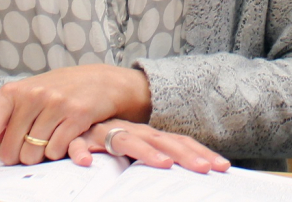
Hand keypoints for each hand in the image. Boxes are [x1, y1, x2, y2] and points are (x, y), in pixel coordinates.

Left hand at [0, 65, 150, 179]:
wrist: (97, 81)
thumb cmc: (51, 94)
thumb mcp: (18, 104)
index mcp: (10, 93)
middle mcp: (30, 96)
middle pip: (10, 151)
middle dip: (19, 156)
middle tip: (31, 141)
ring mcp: (53, 104)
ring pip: (33, 154)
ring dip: (39, 156)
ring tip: (48, 138)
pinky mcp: (75, 114)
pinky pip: (56, 151)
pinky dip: (57, 152)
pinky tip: (62, 137)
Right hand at [65, 120, 230, 173]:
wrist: (69, 118)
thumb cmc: (103, 140)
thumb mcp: (131, 149)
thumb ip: (151, 158)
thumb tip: (182, 174)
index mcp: (145, 134)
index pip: (177, 141)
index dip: (199, 152)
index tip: (223, 166)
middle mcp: (129, 129)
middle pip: (161, 140)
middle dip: (184, 154)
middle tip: (205, 168)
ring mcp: (105, 131)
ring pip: (127, 140)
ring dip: (145, 152)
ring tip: (163, 164)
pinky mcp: (79, 135)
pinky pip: (80, 143)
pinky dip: (82, 151)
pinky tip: (86, 162)